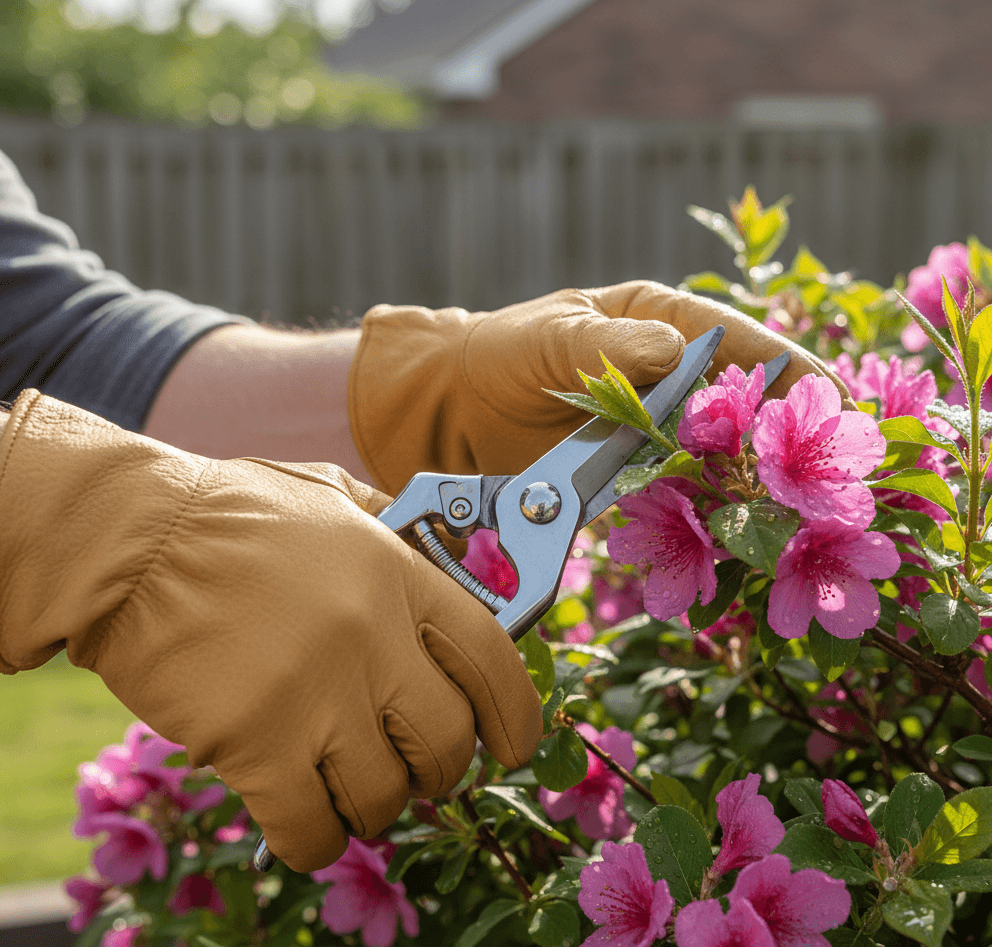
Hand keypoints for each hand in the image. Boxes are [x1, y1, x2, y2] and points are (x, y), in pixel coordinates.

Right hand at [0, 391, 540, 870]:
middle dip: (440, 770)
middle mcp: (372, 637)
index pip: (491, 659)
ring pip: (385, 796)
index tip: (515, 744)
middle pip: (447, 741)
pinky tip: (304, 817)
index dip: (516, 713)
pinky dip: (317, 838)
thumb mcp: (331, 497)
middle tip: (415, 767)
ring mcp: (317, 694)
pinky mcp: (256, 745)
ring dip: (372, 803)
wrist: (131, 542)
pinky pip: (314, 831)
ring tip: (344, 782)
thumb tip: (452, 555)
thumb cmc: (231, 517)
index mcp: (398, 575)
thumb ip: (395, 529)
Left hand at [350, 280, 853, 493]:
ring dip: (758, 479)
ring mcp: (659, 431)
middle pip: (746, 405)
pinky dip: (711, 511)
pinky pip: (685, 494)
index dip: (789, 367)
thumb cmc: (504, 353)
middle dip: (787, 432)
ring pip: (723, 455)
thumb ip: (607, 346)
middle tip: (831, 465)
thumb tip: (670, 351)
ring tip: (801, 506)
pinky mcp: (640, 479)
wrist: (456, 410)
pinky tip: (740, 529)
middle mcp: (673, 378)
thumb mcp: (552, 337)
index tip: (831, 395)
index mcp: (662, 324)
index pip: (739, 341)